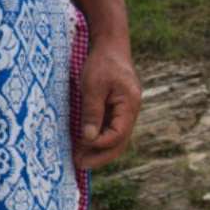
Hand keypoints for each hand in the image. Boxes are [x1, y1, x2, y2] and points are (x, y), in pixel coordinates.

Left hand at [75, 45, 140, 170]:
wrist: (110, 44)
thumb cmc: (102, 62)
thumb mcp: (93, 86)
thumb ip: (92, 112)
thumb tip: (88, 139)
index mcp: (129, 105)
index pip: (117, 135)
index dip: (99, 144)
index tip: (80, 147)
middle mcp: (130, 111)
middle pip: (119, 142)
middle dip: (99, 156)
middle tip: (79, 165)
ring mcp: (125, 111)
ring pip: (115, 138)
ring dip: (97, 150)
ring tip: (78, 159)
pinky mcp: (116, 108)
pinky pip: (109, 129)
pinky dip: (97, 138)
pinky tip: (82, 144)